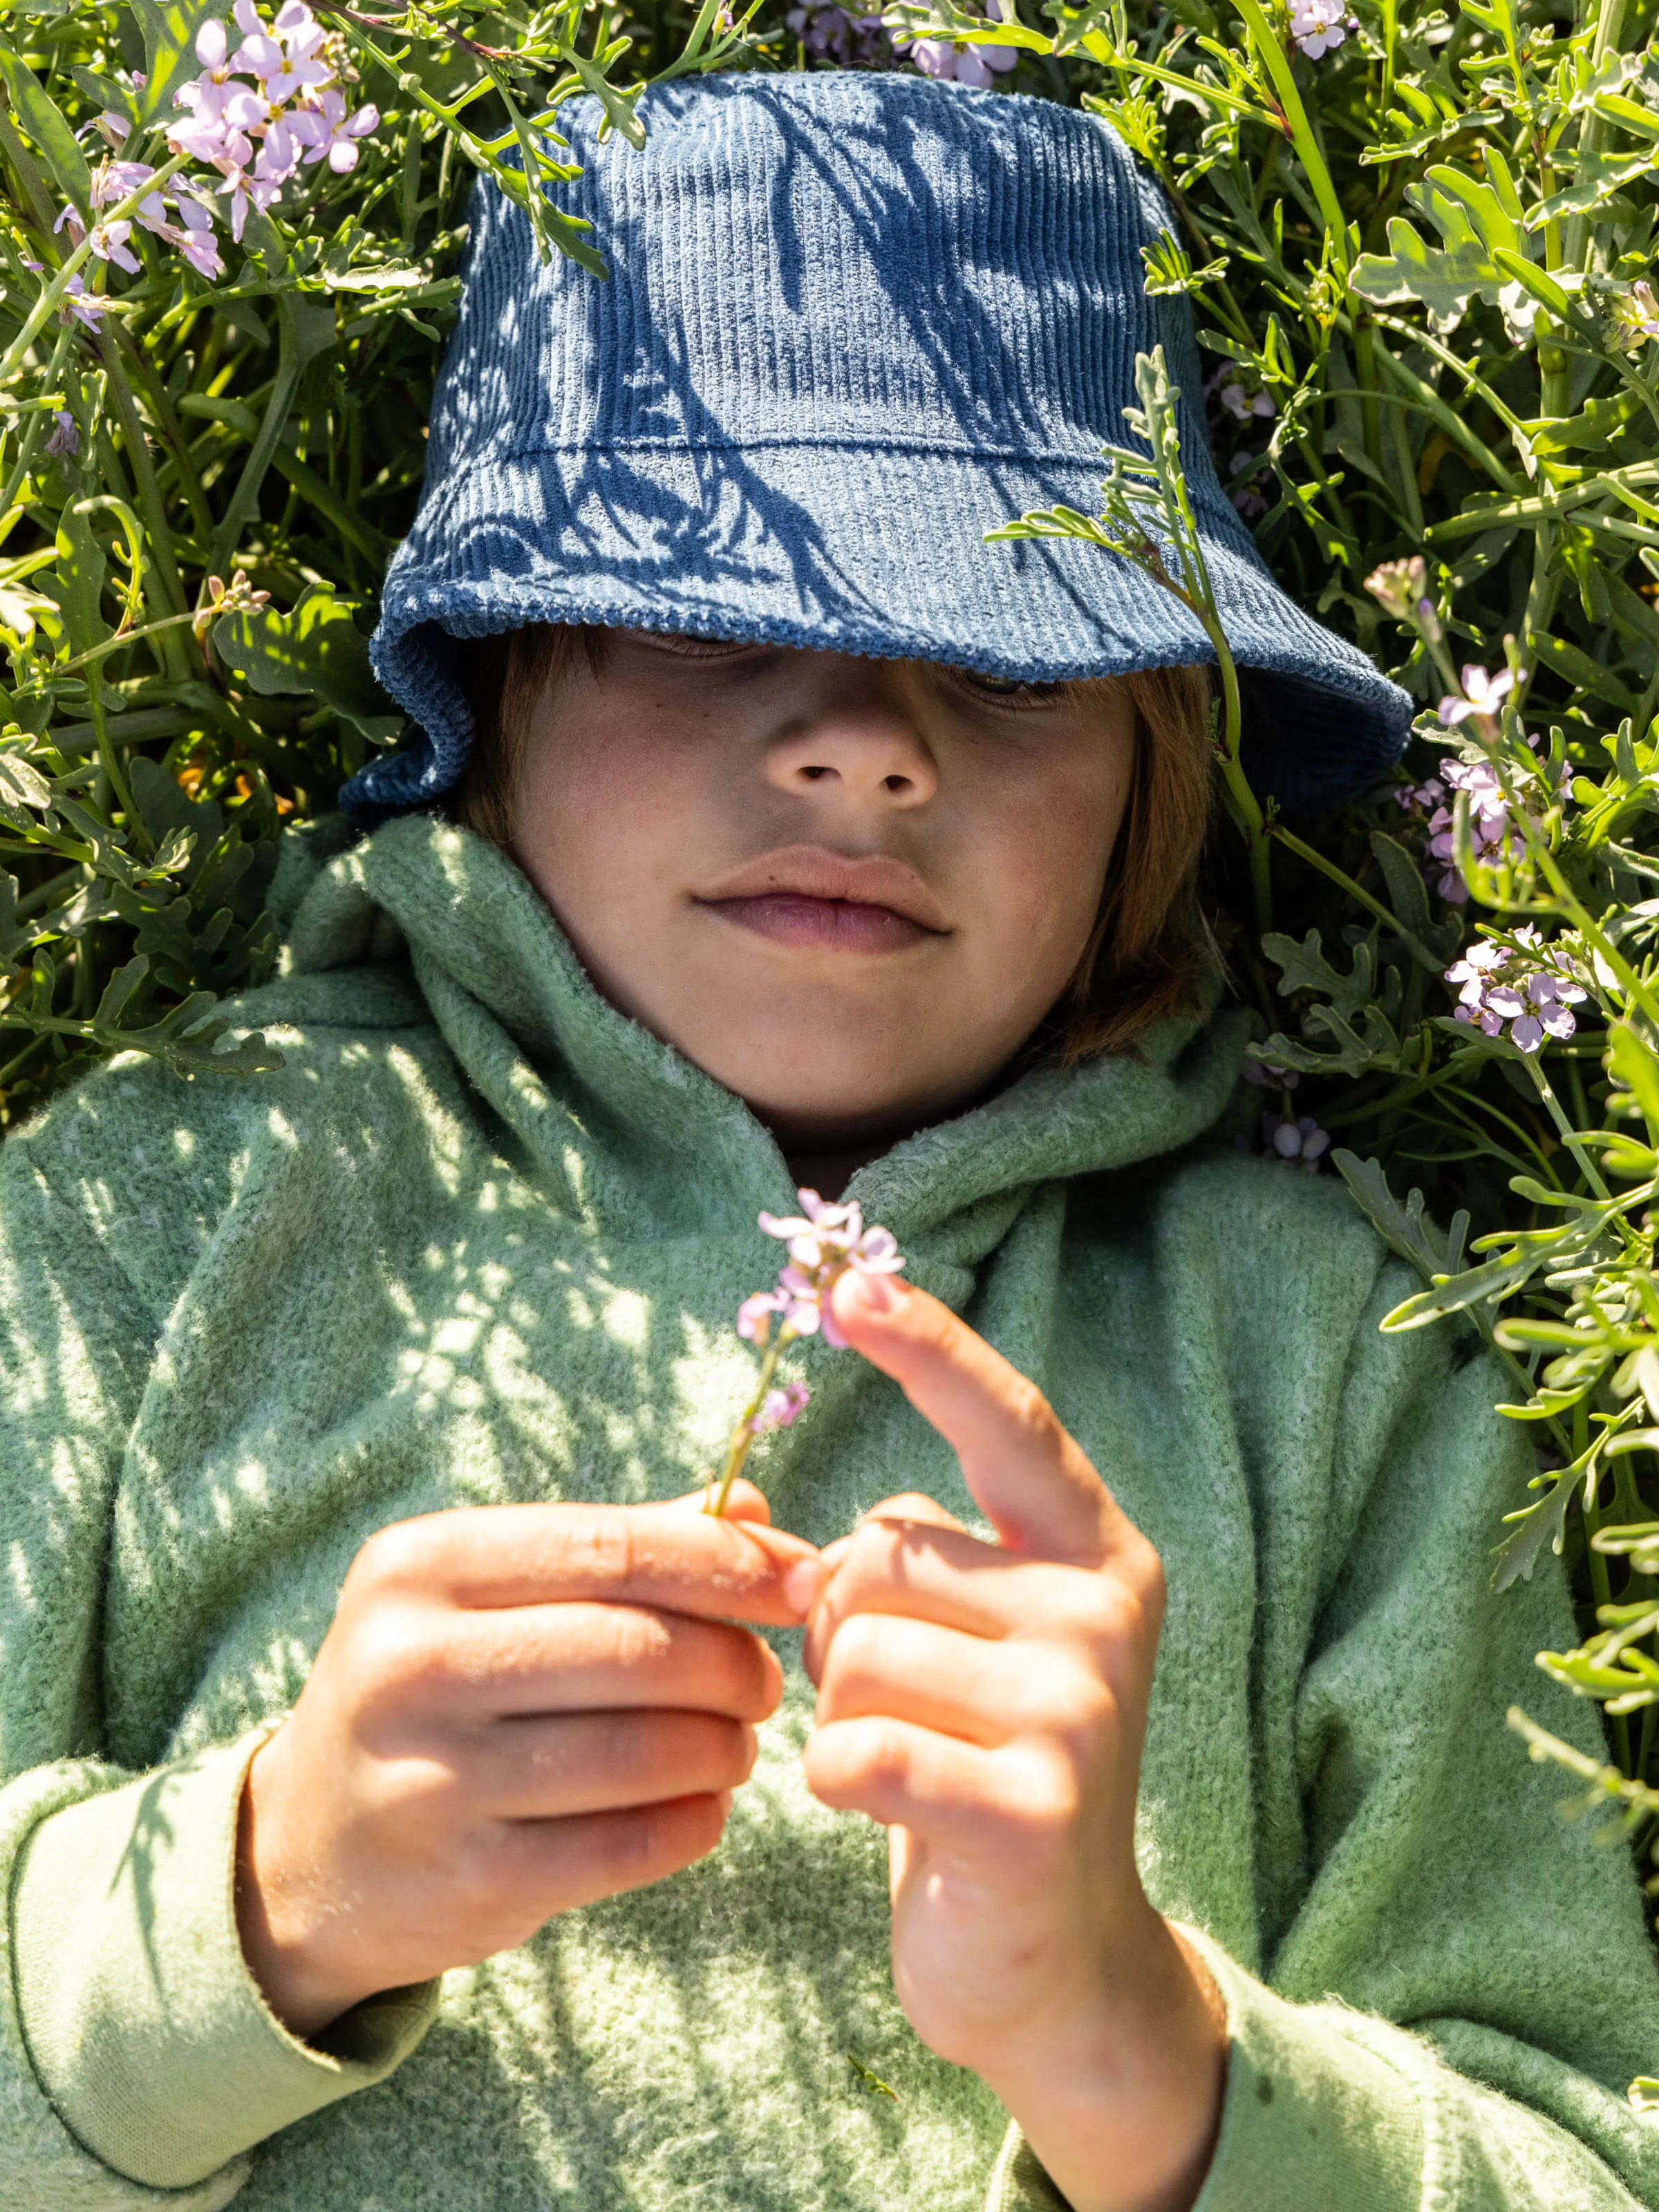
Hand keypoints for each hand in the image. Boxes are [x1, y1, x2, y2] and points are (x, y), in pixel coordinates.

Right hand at [237, 1482, 816, 2040]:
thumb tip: (757, 1508)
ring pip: (644, 1751)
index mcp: (420, 1565)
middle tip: (763, 1680)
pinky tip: (701, 1806)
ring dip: (724, 1747)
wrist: (305, 1849)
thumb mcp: (486, 1595)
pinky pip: (629, 1846)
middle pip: (640, 1649)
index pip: (612, 1546)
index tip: (801, 1580)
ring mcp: (432, 1779)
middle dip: (735, 1664)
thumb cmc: (437, 1691)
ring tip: (735, 1743)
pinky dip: (693, 1821)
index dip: (728, 1563)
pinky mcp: (466, 1879)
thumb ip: (619, 1547)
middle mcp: (411, 1663)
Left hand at [798, 1271, 1226, 2211]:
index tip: (853, 1284)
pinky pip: (855, 1747)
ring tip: (912, 1761)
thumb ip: (902, 1562)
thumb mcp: (965, 1642)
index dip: (929, 1348)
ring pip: (854, 1653)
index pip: (1006, 1420)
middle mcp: (1100, 1614)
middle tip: (909, 1703)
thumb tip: (766, 1532)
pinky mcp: (1028, 1810)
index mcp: (1093, 1553)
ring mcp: (1076, 1713)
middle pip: (878, 1557)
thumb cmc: (980, 1768)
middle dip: (846, 1627)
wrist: (1057, 1960)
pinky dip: (840, 1781)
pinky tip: (893, 1810)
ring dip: (843, 1710)